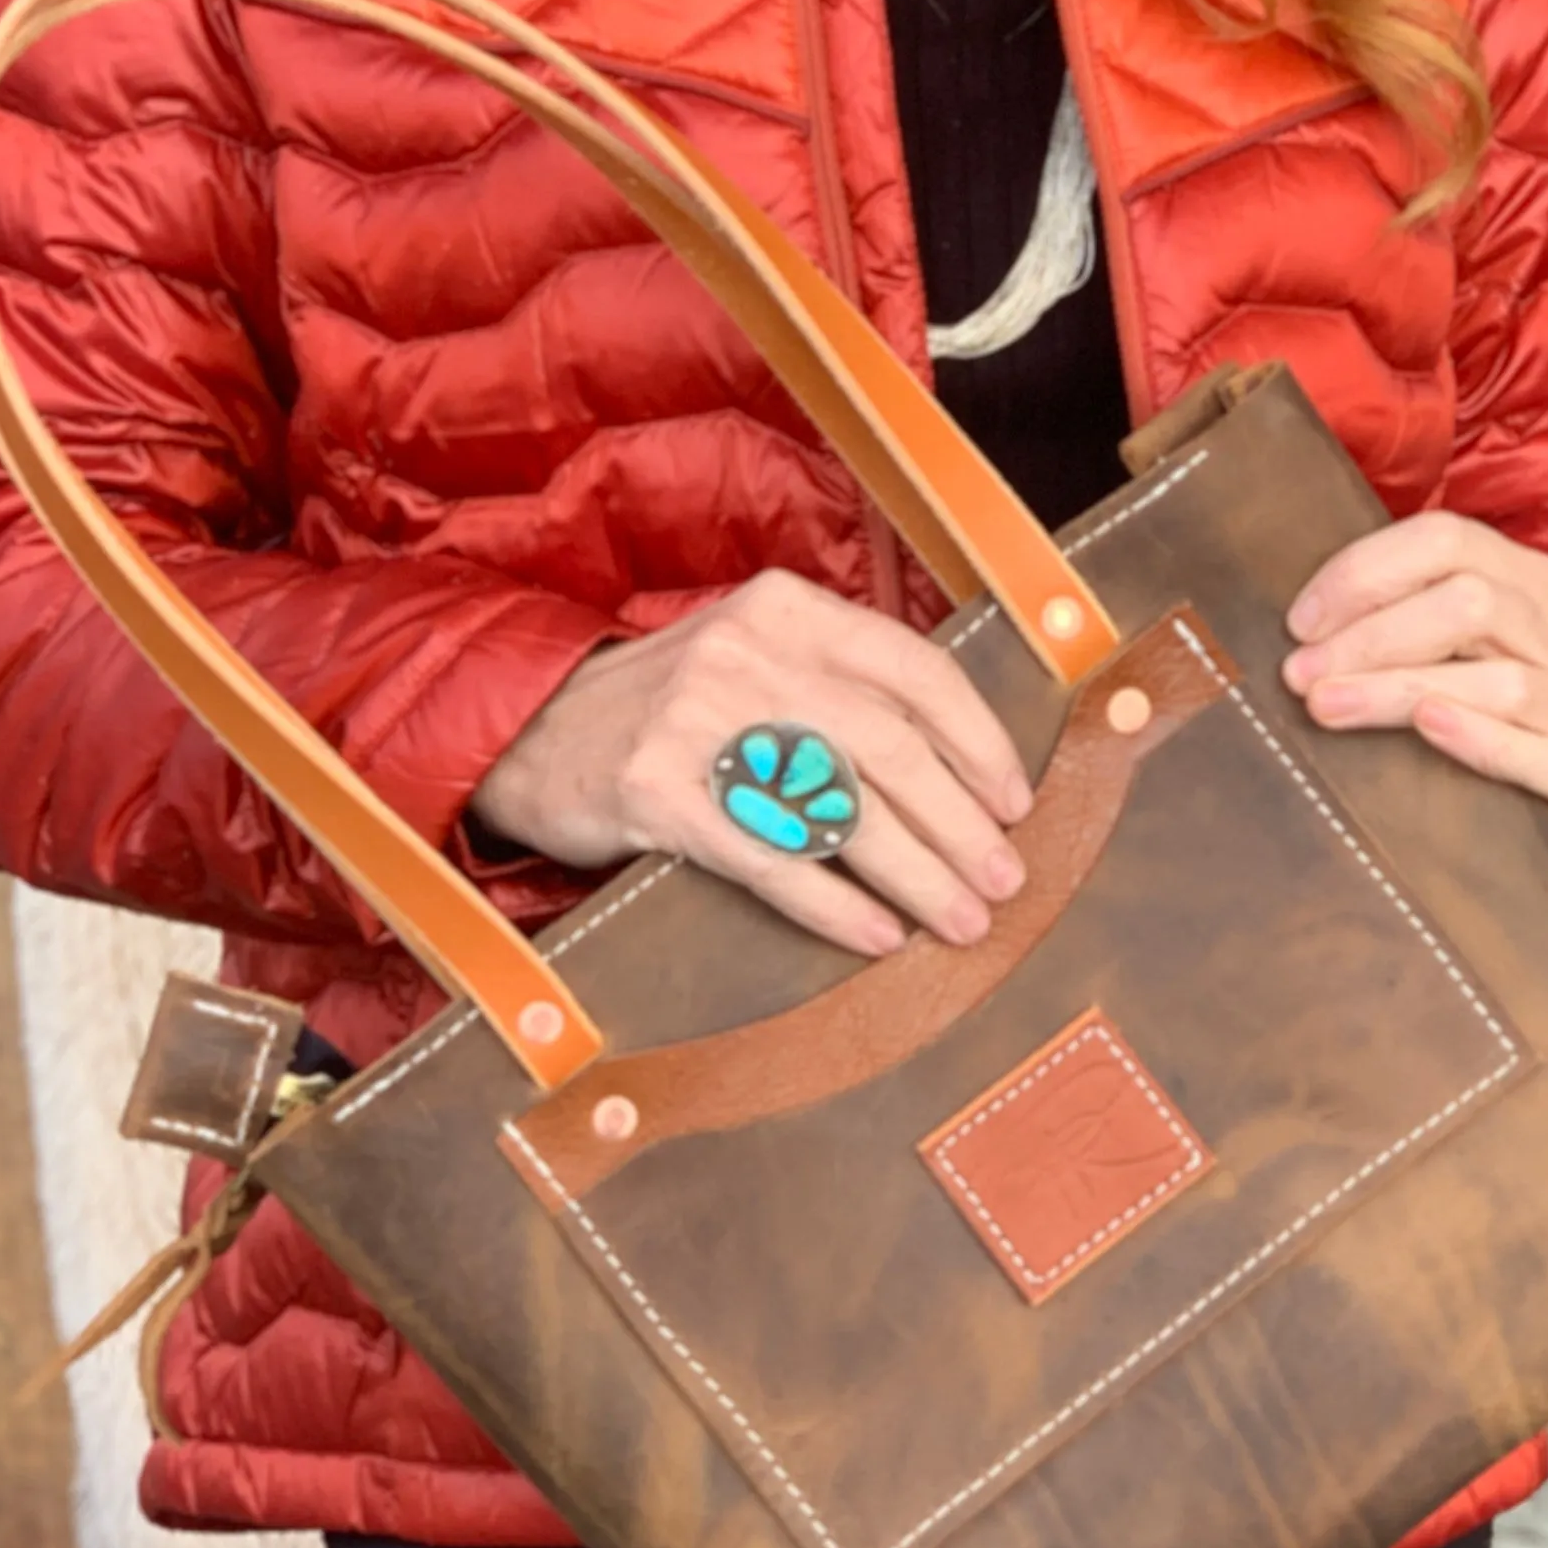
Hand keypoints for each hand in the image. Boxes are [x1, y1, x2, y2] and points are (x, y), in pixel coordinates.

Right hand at [472, 571, 1032, 957]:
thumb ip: (841, 684)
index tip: (1015, 801)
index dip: (978, 742)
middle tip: (1004, 879)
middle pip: (889, 749)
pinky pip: (771, 860)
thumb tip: (960, 769)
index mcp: (788, 610)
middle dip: (961, 825)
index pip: (916, 670)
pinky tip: (877, 936)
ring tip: (962, 919)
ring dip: (917, 876)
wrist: (533, 732)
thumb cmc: (672, 704)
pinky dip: (835, 906)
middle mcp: (749, 655)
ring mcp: (699, 723)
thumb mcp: (754, 654)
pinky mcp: (658, 794)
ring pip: (840, 810)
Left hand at [1281, 513, 1547, 830]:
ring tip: (1328, 707)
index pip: (1444, 540)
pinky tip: (1427, 727)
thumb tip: (1293, 625)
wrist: (1529, 795)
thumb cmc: (1455, 706)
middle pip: (1472, 605)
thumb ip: (1380, 615)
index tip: (1298, 624)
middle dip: (1371, 638)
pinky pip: (1543, 755)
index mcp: (1520, 578)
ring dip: (1398, 690)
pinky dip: (1482, 738)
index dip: (1363, 574)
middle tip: (1300, 675)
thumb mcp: (1425, 642)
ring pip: (1501, 681)